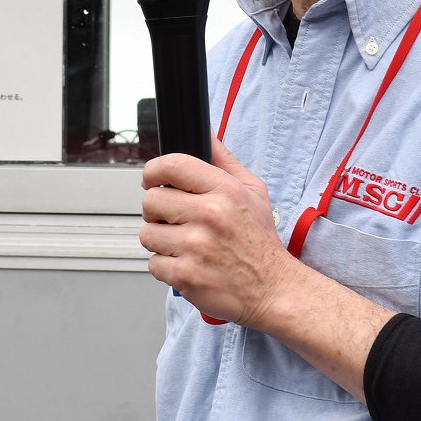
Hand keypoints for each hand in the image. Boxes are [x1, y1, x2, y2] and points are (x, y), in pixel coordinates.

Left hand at [141, 139, 295, 326]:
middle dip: (158, 211)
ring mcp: (195, 247)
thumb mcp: (252, 191)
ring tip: (185, 244)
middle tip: (175, 219)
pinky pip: (153, 263)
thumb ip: (224, 160)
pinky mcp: (185, 275)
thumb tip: (205, 132)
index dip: (153, 171)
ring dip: (161, 240)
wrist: (272, 288)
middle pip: (151, 201)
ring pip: (148, 234)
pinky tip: (188, 264)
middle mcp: (209, 215)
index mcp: (224, 190)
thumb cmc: (259, 240)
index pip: (171, 165)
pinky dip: (166, 266)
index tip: (154, 180)